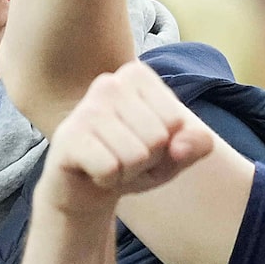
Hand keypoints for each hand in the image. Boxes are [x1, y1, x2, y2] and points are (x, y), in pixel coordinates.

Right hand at [41, 61, 215, 216]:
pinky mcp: (68, 137)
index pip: (177, 122)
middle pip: (157, 138)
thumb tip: (180, 147)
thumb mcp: (175, 154)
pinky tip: (94, 171)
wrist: (85, 188)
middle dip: (147, 161)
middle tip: (125, 157)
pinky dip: (108, 180)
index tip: (143, 143)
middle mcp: (110, 83)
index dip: (167, 145)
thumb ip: (196, 144)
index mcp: (138, 76)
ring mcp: (86, 108)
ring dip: (127, 172)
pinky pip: (110, 169)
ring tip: (111, 163)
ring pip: (136, 156)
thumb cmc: (134, 162)